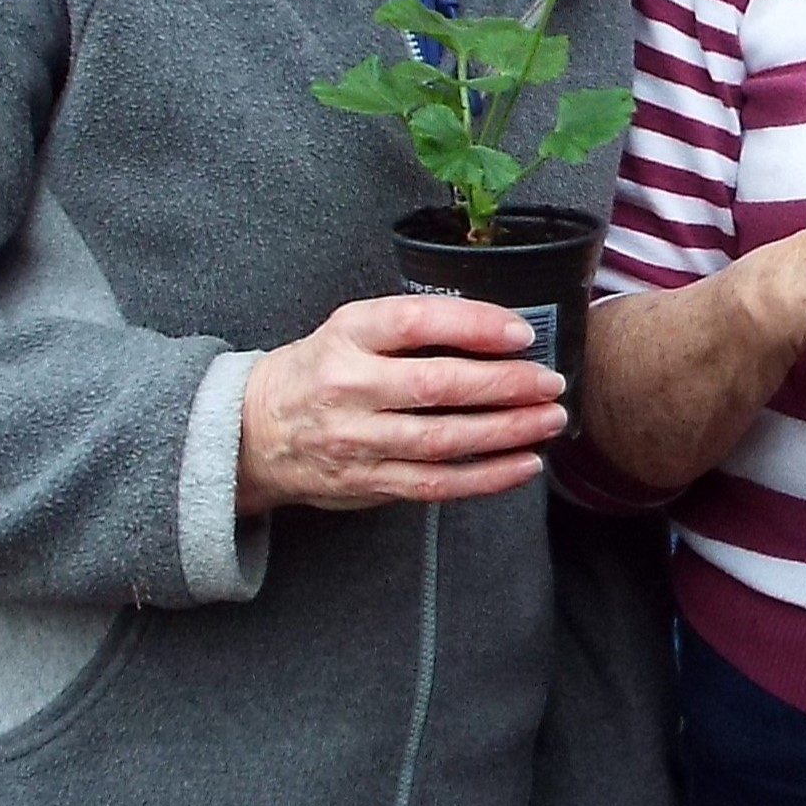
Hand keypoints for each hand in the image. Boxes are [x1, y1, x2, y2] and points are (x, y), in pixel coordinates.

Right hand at [235, 296, 568, 514]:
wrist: (255, 432)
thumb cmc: (319, 370)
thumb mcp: (349, 329)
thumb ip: (409, 328)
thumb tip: (496, 329)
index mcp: (347, 336)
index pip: (414, 321)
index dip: (472, 324)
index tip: (521, 332)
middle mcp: (350, 387)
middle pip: (437, 385)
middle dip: (504, 385)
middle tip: (550, 381)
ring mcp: (358, 441)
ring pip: (443, 440)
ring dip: (506, 431)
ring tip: (550, 420)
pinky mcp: (369, 483)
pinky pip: (437, 484)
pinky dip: (487, 477)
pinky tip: (524, 464)